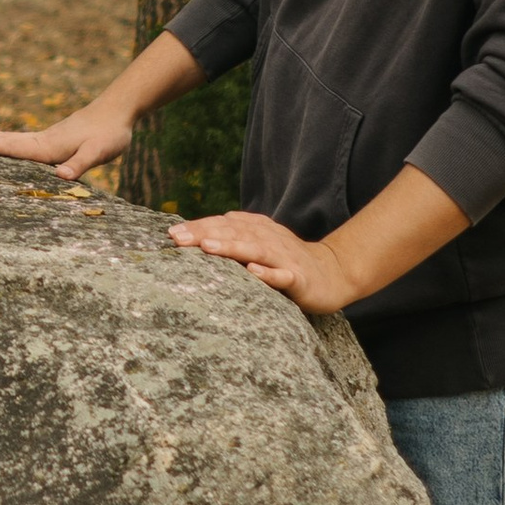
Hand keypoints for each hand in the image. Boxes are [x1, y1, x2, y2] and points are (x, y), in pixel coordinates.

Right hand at [0, 108, 128, 179]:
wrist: (117, 112)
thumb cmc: (109, 133)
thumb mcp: (99, 151)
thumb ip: (80, 164)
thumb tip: (61, 177)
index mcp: (48, 146)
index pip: (14, 147)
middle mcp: (42, 141)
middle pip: (5, 140)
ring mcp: (44, 139)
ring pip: (10, 139)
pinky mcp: (50, 140)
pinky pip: (19, 143)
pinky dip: (2, 142)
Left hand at [166, 208, 355, 313]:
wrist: (333, 273)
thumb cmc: (288, 260)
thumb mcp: (261, 242)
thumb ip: (235, 234)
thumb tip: (201, 230)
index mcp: (258, 230)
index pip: (224, 225)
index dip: (198, 227)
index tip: (171, 234)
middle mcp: (269, 239)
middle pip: (234, 233)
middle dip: (205, 234)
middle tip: (178, 239)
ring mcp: (284, 258)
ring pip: (256, 250)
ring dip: (232, 248)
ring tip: (208, 248)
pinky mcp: (299, 279)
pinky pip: (283, 276)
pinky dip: (268, 273)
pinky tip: (253, 272)